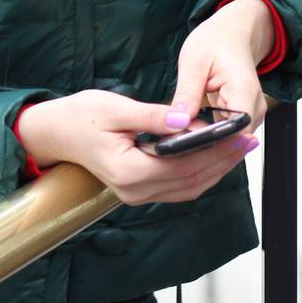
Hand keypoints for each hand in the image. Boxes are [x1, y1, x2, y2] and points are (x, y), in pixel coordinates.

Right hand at [16, 90, 259, 204]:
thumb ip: (155, 117)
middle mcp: (135, 191)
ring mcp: (136, 195)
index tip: (237, 134)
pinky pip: (177, 188)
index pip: (184, 164)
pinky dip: (199, 174)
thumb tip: (189, 120)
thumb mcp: (115, 108)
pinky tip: (212, 159)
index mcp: (129, 171)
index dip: (215, 150)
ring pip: (188, 188)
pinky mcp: (138, 191)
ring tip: (238, 149)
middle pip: (192, 180)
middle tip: (248, 141)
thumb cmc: (79, 116)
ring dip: (215, 170)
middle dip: (223, 160)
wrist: (54, 133)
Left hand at [169, 0, 272, 134]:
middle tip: (172, 142)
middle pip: (232, 140)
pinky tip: (188, 132)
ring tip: (177, 137)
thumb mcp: (193, 62)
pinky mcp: (242, 117)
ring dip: (205, 141)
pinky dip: (208, 135)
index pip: (234, 132)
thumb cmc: (216, 41)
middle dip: (203, 145)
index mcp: (244, 91)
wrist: (232, 33)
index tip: (183, 143)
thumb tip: (177, 121)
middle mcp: (254, 108)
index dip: (209, 142)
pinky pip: (226, 134)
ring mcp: (251, 114)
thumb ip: (187, 93)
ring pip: (229, 141)